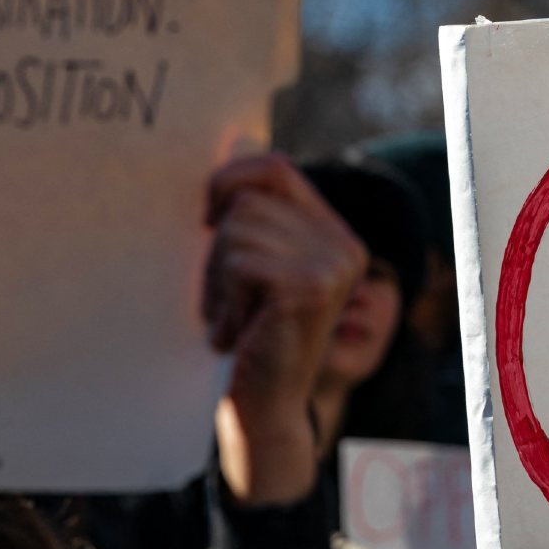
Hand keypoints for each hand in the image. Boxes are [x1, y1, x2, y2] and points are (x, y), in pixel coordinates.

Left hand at [203, 154, 365, 504]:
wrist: (264, 406)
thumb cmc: (250, 335)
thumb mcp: (253, 266)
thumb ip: (252, 216)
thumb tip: (231, 142)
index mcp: (334, 235)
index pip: (275, 169)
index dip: (230, 179)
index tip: (205, 217)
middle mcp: (343, 246)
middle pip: (247, 201)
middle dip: (218, 249)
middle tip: (228, 300)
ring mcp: (332, 265)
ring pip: (238, 231)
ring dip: (218, 278)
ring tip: (234, 317)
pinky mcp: (310, 287)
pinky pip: (240, 261)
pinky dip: (225, 297)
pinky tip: (239, 330)